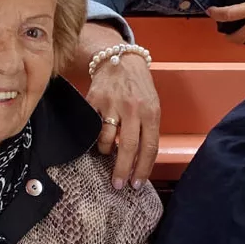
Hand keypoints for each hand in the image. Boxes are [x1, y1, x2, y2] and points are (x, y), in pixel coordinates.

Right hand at [86, 37, 160, 188]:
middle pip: (128, 147)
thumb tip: (139, 161)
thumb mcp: (152, 106)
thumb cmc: (139, 87)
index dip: (142, 169)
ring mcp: (112, 104)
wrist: (120, 59)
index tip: (136, 184)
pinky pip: (92, 128)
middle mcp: (133, 108)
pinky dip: (95, 137)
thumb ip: (147, 130)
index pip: (149, 147)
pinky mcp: (93, 100)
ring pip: (106, 139)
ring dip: (106, 151)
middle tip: (118, 184)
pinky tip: (98, 137)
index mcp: (151, 112)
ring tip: (108, 151)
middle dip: (122, 170)